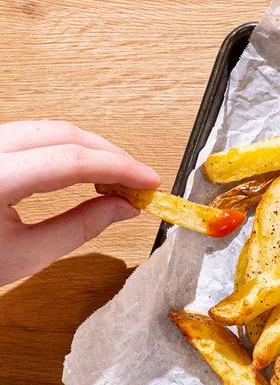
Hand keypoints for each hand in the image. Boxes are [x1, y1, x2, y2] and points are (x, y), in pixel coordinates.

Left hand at [0, 120, 160, 285]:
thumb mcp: (26, 255)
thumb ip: (81, 227)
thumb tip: (124, 207)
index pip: (70, 160)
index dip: (118, 168)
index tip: (149, 182)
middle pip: (62, 134)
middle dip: (109, 155)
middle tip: (139, 181)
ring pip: (48, 129)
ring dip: (90, 150)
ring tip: (116, 180)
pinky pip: (32, 136)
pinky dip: (66, 150)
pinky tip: (84, 171)